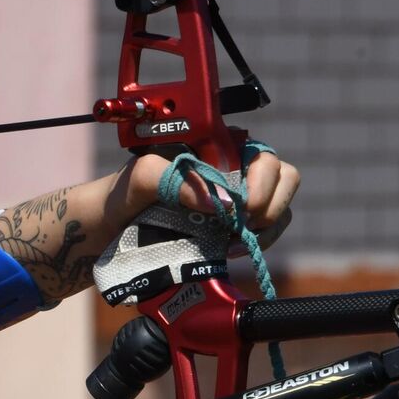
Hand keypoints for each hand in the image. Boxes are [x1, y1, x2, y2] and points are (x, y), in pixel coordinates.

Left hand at [125, 150, 300, 234]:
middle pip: (285, 179)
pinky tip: (227, 251)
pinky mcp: (237, 227)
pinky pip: (266, 233)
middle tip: (239, 227)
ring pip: (280, 210)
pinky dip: (255, 244)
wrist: (113, 225)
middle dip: (268, 207)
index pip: (264, 156)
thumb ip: (175, 179)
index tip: (239, 208)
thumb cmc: (127, 191)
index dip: (261, 183)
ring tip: (230, 244)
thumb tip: (221, 202)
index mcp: (220, 147)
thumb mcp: (142, 176)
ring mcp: (240, 200)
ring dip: (263, 230)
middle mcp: (237, 169)